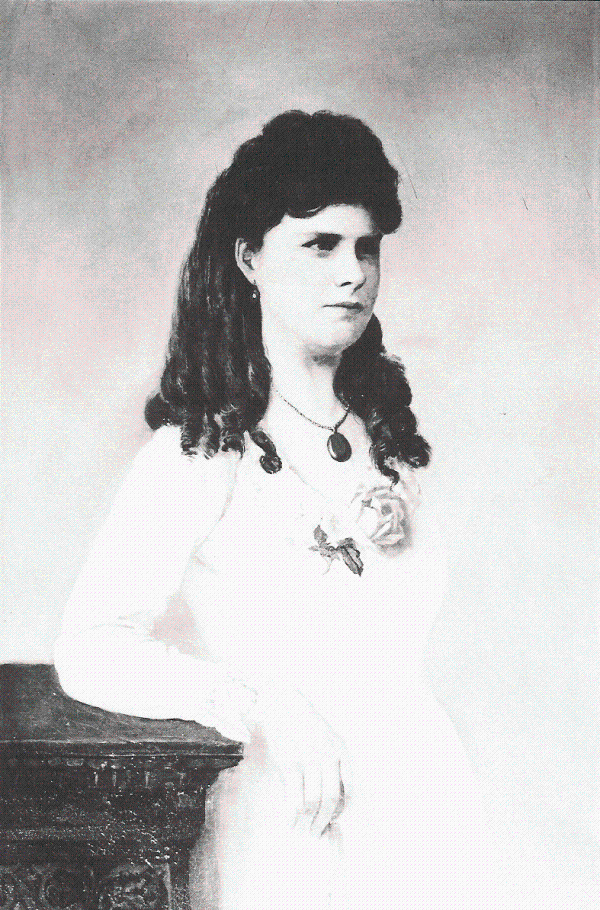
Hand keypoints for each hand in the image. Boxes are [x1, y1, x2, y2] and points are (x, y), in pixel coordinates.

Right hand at [247, 686, 348, 834]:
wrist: (281, 704)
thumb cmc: (302, 724)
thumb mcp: (326, 739)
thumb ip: (331, 764)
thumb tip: (328, 801)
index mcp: (341, 750)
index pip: (349, 790)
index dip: (342, 811)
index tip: (333, 821)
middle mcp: (328, 755)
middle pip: (331, 800)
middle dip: (324, 821)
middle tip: (317, 833)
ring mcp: (309, 759)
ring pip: (313, 802)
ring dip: (308, 822)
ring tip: (303, 830)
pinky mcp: (289, 763)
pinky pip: (294, 798)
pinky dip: (293, 816)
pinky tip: (290, 822)